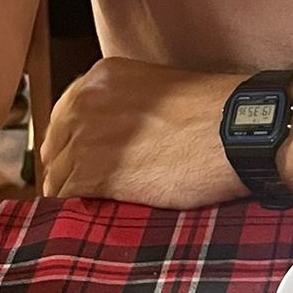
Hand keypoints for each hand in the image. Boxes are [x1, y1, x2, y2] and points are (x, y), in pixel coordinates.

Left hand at [41, 59, 245, 208]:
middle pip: (56, 147)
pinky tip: (95, 216)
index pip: (63, 117)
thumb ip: (124, 107)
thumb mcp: (157, 92)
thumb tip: (108, 138)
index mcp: (101, 77)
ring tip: (94, 208)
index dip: (71, 145)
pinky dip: (76, 209)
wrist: (237, 131)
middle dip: (67, 170)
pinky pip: (67, 198)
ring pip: (58, 176)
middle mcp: (86, 101)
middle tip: (86, 191)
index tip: (79, 163)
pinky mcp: (97, 172)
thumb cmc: (213, 114)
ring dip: (73, 194)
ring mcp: (87, 137)